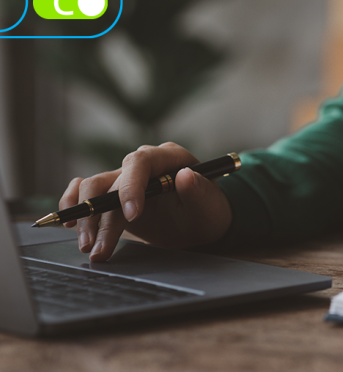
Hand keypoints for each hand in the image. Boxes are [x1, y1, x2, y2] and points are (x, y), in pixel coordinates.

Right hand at [60, 142, 232, 261]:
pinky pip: (86, 191)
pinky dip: (75, 205)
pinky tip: (71, 224)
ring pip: (94, 189)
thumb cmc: (207, 211)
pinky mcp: (114, 193)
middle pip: (112, 180)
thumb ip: (199, 191)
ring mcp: (126, 177)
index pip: (141, 162)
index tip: (131, 215)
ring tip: (89, 247)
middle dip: (102, 214)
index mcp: (169, 157)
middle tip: (98, 245)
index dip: (131, 186)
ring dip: (87, 218)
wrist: (199, 223)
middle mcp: (144, 163)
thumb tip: (185, 176)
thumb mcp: (209, 205)